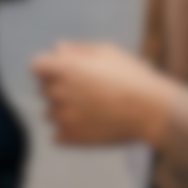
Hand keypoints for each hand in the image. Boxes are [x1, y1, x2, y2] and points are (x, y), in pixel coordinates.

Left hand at [32, 39, 174, 149]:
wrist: (150, 110)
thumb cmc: (131, 76)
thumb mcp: (107, 51)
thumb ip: (77, 49)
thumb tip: (58, 50)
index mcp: (65, 68)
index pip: (37, 66)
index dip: (50, 66)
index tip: (66, 69)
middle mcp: (58, 92)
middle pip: (43, 89)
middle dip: (58, 86)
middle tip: (86, 89)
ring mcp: (63, 118)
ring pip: (51, 113)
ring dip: (63, 110)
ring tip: (91, 108)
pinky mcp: (70, 138)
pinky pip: (58, 134)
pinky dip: (69, 130)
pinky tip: (90, 123)